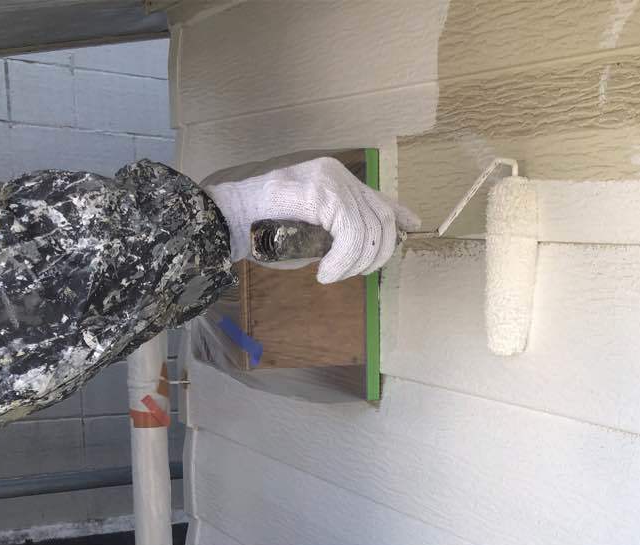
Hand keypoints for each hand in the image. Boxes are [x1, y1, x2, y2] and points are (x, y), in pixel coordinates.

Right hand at [205, 157, 419, 282]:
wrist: (226, 217)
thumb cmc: (261, 228)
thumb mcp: (310, 232)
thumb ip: (338, 233)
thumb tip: (365, 251)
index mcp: (336, 178)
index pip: (378, 196)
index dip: (399, 213)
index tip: (413, 225)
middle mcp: (338, 173)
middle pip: (381, 218)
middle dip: (376, 254)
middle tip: (355, 274)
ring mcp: (330, 179)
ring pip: (369, 230)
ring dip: (355, 263)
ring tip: (333, 274)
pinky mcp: (322, 192)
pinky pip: (351, 233)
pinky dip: (342, 261)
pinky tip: (325, 273)